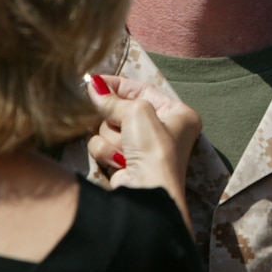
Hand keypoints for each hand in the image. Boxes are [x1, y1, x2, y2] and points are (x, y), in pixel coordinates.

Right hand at [86, 74, 200, 221]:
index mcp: (177, 114)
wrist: (147, 192)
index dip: (118, 85)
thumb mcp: (137, 112)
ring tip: (126, 149)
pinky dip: (107, 152)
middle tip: (119, 123)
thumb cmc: (154, 149)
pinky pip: (104, 145)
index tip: (94, 80)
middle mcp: (163, 129)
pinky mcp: (125, 162)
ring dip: (113, 137)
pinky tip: (120, 161)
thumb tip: (93, 86)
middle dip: (115, 117)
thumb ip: (113, 99)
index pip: (143, 89)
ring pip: (109, 128)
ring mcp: (143, 147)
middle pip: (122, 110)